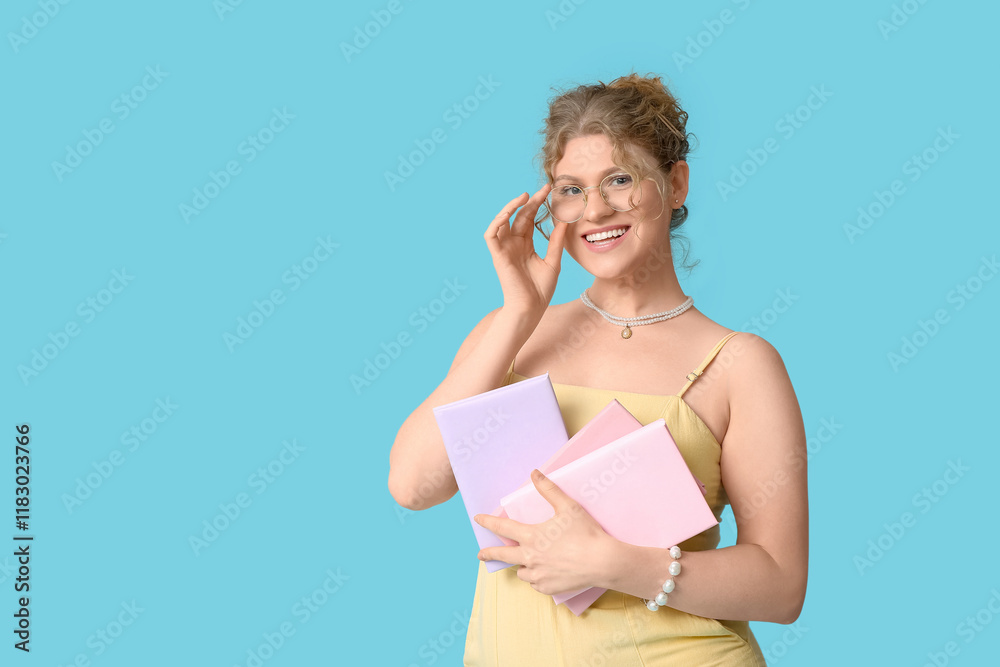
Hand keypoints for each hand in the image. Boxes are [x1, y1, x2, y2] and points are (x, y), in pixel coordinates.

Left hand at [473, 469, 613, 595]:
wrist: (602, 562)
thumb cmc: (586, 533)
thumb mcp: (568, 507)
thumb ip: (548, 490)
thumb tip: (534, 473)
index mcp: (532, 537)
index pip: (503, 527)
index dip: (488, 522)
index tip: (478, 519)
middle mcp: (531, 557)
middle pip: (503, 556)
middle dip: (489, 554)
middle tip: (481, 554)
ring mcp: (539, 575)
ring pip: (521, 571)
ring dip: (521, 565)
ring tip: (526, 561)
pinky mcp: (548, 587)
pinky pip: (535, 582)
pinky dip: (536, 577)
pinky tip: (544, 572)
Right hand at [483, 184, 569, 319]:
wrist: (531, 308)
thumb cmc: (541, 290)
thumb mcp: (553, 261)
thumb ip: (556, 242)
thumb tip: (565, 222)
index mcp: (526, 245)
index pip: (529, 219)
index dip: (538, 204)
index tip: (549, 191)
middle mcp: (513, 244)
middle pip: (519, 216)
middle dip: (530, 202)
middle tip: (544, 189)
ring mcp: (504, 249)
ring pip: (502, 221)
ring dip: (511, 207)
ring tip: (525, 196)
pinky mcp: (497, 255)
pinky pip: (491, 234)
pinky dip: (497, 221)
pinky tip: (508, 212)